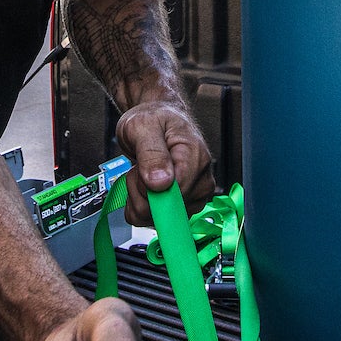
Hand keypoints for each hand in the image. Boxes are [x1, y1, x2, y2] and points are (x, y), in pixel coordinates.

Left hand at [116, 97, 213, 223]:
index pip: (173, 193)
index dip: (147, 186)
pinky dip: (141, 205)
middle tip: (141, 166)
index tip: (141, 168)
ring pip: (157, 219)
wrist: (157, 120)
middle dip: (141, 191)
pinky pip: (153, 220)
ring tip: (143, 173)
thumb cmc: (154, 119)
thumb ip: (152, 154)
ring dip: (139, 198)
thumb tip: (161, 183)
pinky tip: (144, 186)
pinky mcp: (183, 207)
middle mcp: (201, 182)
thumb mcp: (144, 126)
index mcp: (196, 159)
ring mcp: (193, 197)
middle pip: (165, 210)